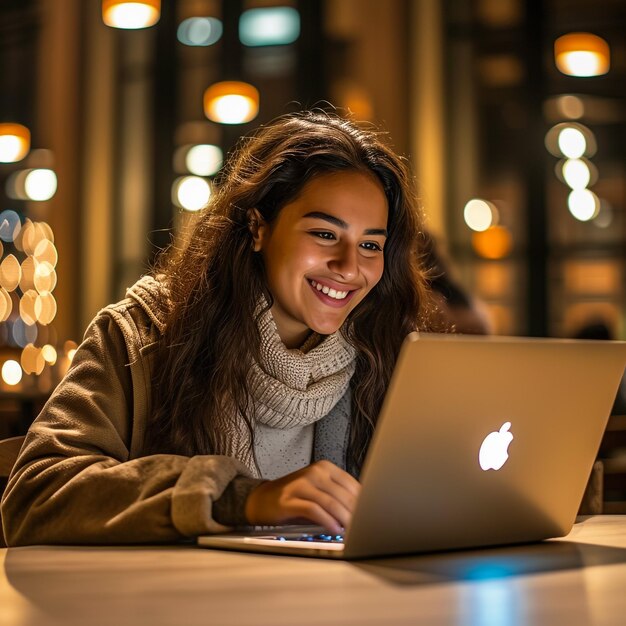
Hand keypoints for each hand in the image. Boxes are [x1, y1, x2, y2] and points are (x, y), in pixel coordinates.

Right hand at [244, 460, 360, 533]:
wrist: (262, 499)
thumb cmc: (294, 497)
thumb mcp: (318, 490)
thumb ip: (338, 496)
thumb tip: (363, 510)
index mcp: (324, 467)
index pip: (351, 484)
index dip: (362, 501)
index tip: (370, 514)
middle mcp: (314, 472)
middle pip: (342, 494)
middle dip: (355, 513)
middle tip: (364, 526)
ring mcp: (301, 484)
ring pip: (330, 502)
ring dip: (343, 519)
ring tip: (352, 531)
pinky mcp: (289, 500)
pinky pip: (314, 510)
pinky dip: (327, 521)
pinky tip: (334, 530)